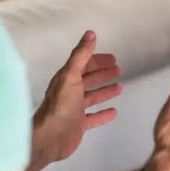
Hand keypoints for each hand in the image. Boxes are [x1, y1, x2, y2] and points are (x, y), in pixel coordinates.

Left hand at [28, 31, 122, 170]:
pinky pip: (94, 117)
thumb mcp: (71, 75)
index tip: (113, 58)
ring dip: (105, 92)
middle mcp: (70, 92)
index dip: (98, 60)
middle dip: (103, 74)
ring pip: (92, 97)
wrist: (50, 137)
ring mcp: (74, 109)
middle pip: (89, 80)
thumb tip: (90, 33)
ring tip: (119, 88)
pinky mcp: (78, 125)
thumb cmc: (59, 105)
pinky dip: (103, 114)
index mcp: (67, 79)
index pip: (85, 65)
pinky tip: (113, 112)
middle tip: (118, 70)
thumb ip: (81, 55)